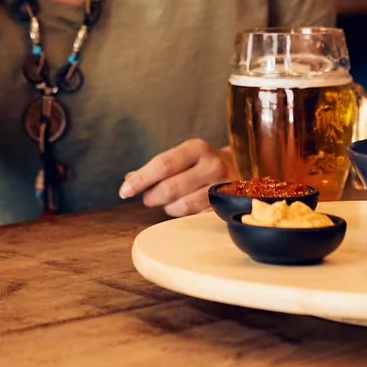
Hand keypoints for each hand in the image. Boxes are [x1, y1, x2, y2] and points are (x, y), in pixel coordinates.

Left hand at [118, 138, 233, 216]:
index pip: (162, 164)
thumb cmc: (201, 165)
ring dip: (168, 208)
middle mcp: (213, 165)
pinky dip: (183, 217)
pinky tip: (184, 209)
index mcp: (197, 148)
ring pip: (182, 206)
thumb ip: (156, 168)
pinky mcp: (227, 207)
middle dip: (152, 196)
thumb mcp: (182, 158)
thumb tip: (128, 180)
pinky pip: (196, 218)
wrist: (242, 170)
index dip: (141, 180)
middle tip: (148, 198)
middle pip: (170, 188)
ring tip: (169, 202)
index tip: (124, 191)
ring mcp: (222, 188)